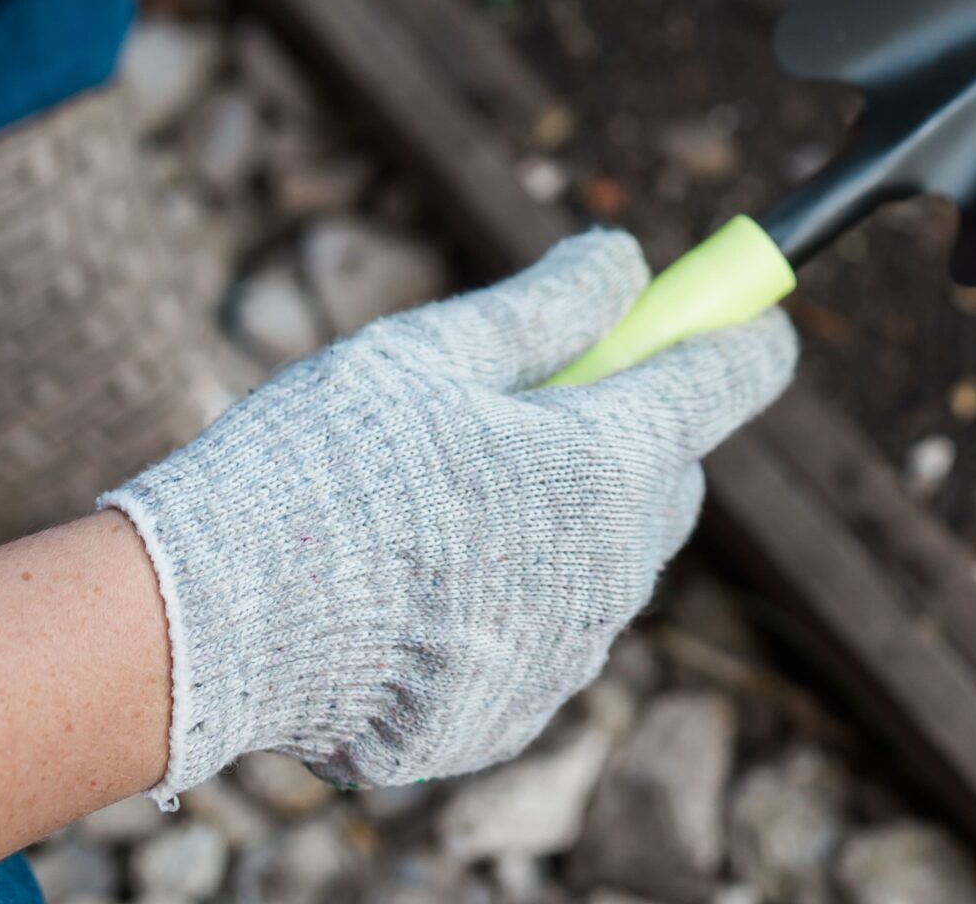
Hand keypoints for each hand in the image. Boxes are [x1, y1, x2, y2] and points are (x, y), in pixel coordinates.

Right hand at [103, 231, 795, 797]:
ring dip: (566, 509)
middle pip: (666, 474)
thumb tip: (627, 263)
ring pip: (604, 554)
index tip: (756, 310)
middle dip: (631, 423)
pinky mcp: (512, 713)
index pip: (723, 381)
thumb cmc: (328, 463)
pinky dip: (513, 585)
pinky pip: (545, 625)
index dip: (743, 331)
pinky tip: (421, 567)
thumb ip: (552, 303)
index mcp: (609, 464)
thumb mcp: (437, 347)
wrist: (219, 626)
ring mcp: (566, 654)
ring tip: (443, 484)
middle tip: (548, 388)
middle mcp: (613, 571)